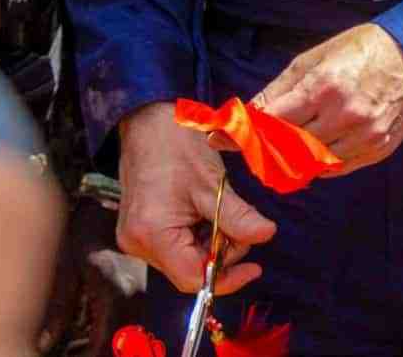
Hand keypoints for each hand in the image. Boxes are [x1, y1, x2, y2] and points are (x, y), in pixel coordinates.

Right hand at [115, 103, 274, 295]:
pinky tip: (206, 211)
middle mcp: (138, 243)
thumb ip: (239, 217)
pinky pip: (176, 246)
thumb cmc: (176, 148)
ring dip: (211, 243)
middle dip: (222, 253)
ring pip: (185, 258)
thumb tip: (266, 236)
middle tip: (241, 223)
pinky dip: (198, 235)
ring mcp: (136, 238)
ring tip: (222, 210)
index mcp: (152, 235)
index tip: (254, 267)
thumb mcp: (214, 184)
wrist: (147, 124)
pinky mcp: (140, 230)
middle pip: (189, 269)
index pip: (192, 278)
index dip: (226, 278)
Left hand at [253, 23, 402, 174]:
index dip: (250, 132)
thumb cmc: (360, 51)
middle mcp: (345, 115)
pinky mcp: (379, 149)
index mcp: (324, 87)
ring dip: (296, 158)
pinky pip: (338, 168)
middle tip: (260, 142)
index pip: (273, 123)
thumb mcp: (312, 59)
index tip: (232, 138)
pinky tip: (317, 149)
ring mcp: (365, 135)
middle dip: (270, 146)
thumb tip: (244, 117)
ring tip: (289, 146)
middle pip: (290, 147)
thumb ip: (276, 91)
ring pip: (313, 164)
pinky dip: (321, 164)